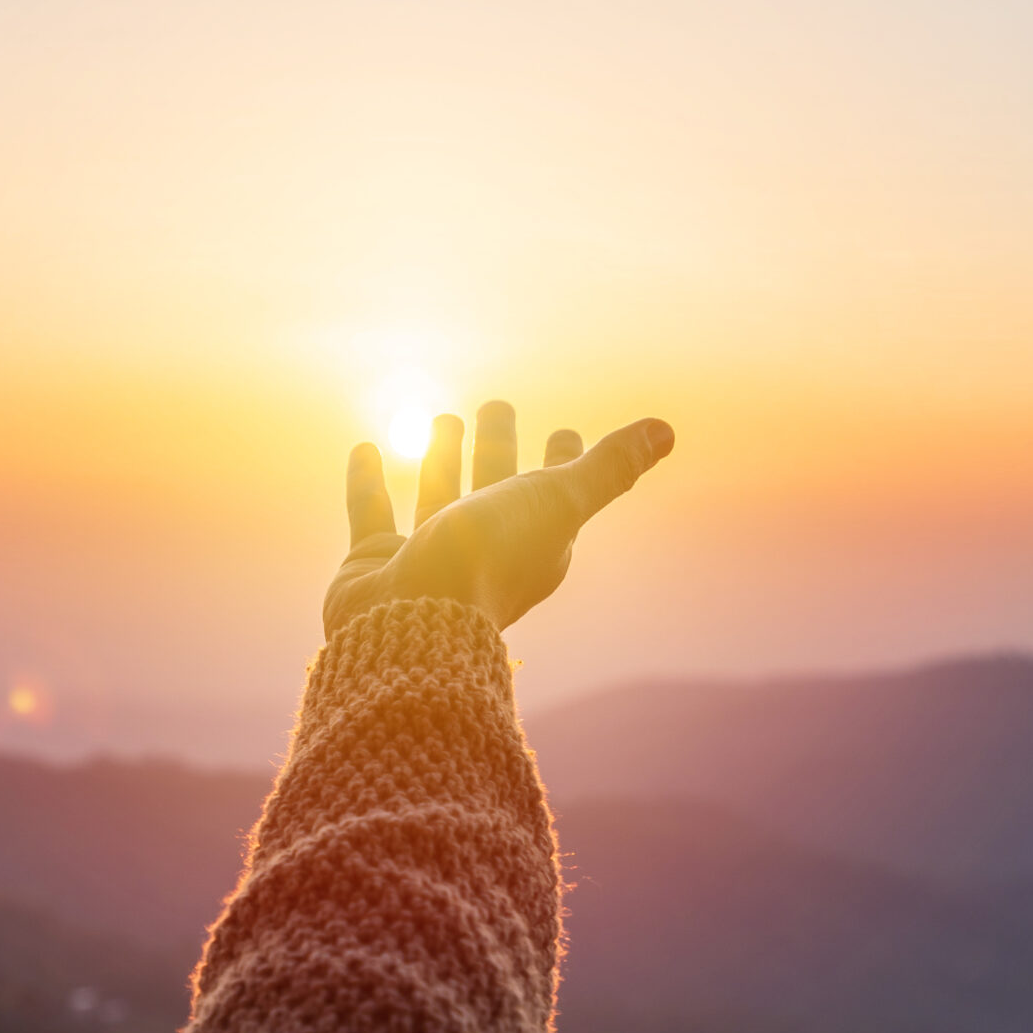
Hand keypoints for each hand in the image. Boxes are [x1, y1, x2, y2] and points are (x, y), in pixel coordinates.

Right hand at [322, 402, 673, 637]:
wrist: (409, 627)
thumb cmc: (489, 563)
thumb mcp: (557, 504)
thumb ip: (607, 468)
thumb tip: (668, 429)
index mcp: (534, 544)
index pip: (555, 493)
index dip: (563, 461)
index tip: (566, 431)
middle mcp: (484, 551)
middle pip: (496, 488)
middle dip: (498, 448)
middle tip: (496, 405)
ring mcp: (428, 558)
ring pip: (439, 496)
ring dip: (442, 458)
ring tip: (443, 416)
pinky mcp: (376, 564)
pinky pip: (372, 513)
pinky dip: (368, 480)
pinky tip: (364, 447)